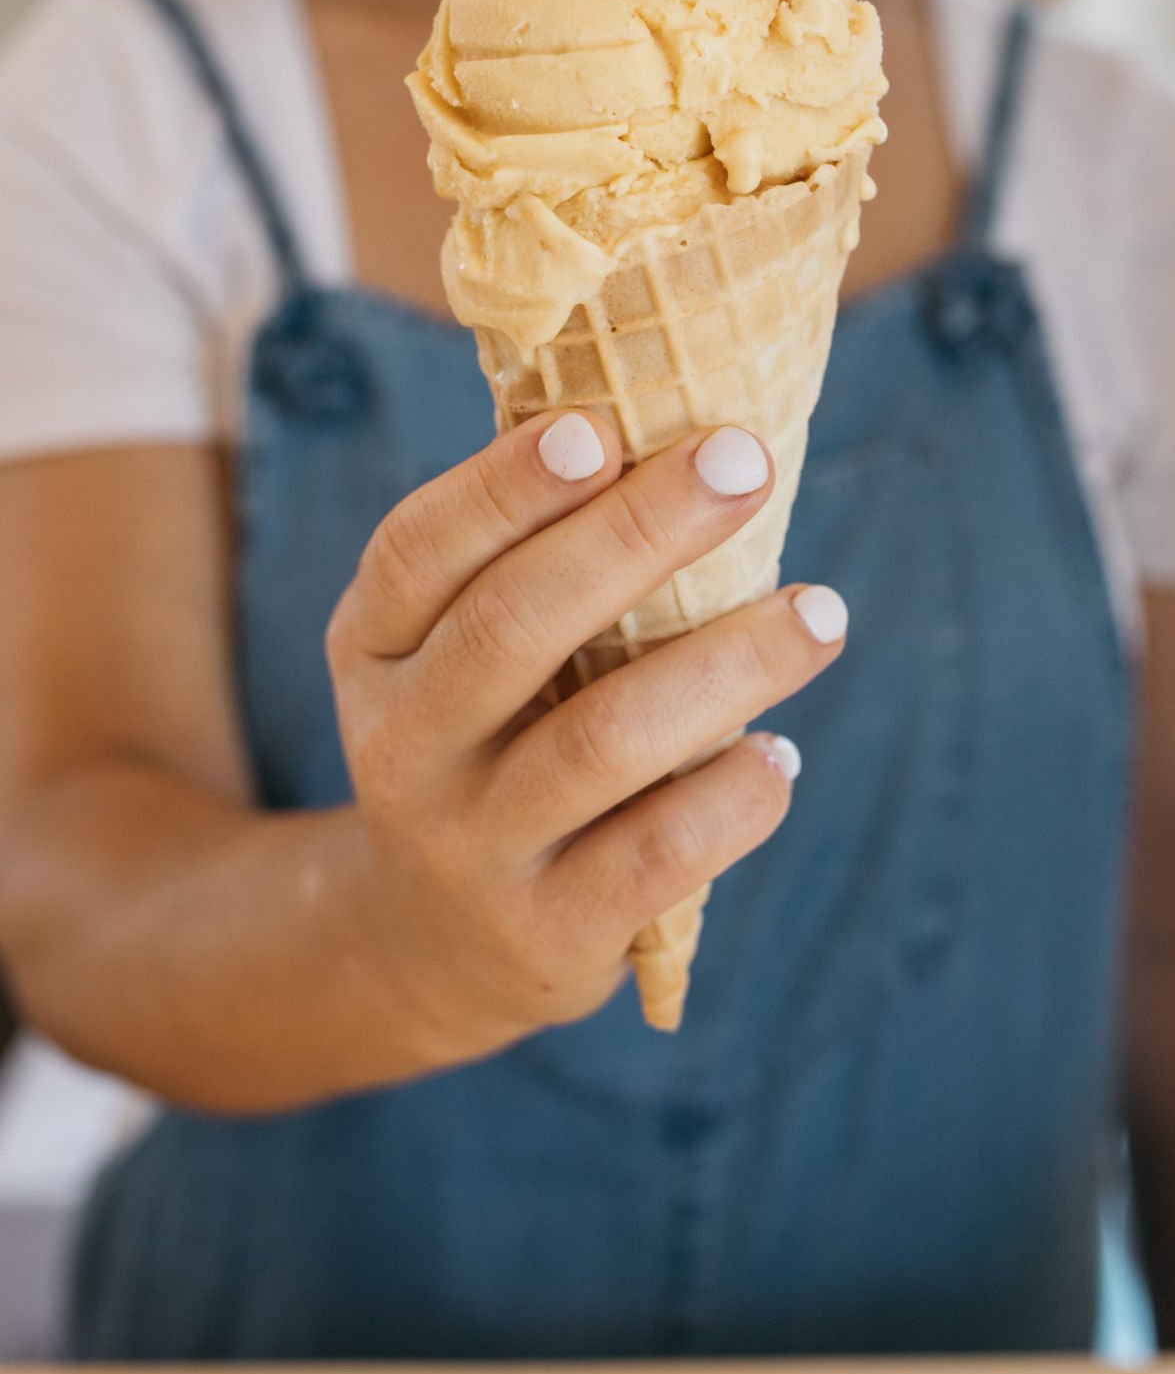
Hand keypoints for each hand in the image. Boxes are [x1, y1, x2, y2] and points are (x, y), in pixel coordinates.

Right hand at [326, 412, 845, 1071]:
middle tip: (744, 465)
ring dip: (730, 664)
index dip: (504, 486)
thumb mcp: (454, 658)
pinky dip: (733, 798)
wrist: (438, 946)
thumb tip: (677, 439)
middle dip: (637, 533)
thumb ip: (527, 567)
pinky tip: (780, 756)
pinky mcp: (546, 931)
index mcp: (375, 649)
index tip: (603, 427)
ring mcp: (468, 846)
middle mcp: (402, 745)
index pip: (417, 551)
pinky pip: (656, 855)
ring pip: (604, 740)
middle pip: (513, 624)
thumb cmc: (488, 746)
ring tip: (822, 614)